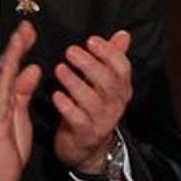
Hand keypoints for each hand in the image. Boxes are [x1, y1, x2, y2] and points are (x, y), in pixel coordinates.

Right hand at [0, 20, 41, 180]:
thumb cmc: (5, 148)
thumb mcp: (20, 115)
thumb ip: (24, 91)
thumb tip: (33, 68)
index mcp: (3, 97)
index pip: (12, 68)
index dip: (20, 48)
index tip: (29, 30)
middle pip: (5, 67)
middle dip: (16, 45)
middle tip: (26, 27)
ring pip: (2, 79)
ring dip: (11, 58)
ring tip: (19, 40)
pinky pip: (0, 99)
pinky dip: (6, 83)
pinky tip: (11, 70)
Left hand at [53, 29, 132, 173]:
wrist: (86, 146)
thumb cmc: (92, 107)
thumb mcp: (104, 82)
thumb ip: (113, 58)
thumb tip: (124, 34)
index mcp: (121, 89)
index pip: (122, 68)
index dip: (108, 52)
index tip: (91, 40)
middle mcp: (115, 104)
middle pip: (107, 82)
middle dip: (89, 64)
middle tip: (69, 51)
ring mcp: (102, 121)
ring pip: (91, 100)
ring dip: (74, 82)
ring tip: (59, 69)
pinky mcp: (86, 133)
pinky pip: (77, 118)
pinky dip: (66, 106)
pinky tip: (56, 95)